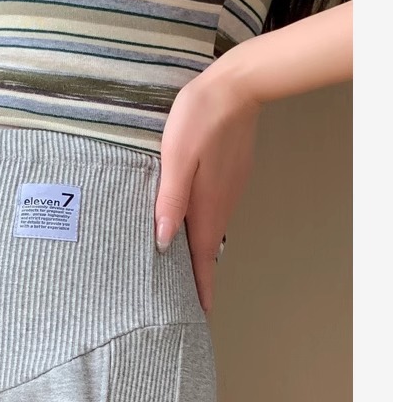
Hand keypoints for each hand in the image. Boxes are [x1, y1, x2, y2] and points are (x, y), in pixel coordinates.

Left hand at [154, 58, 260, 312]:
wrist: (237, 86)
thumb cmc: (200, 118)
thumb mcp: (177, 159)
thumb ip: (170, 200)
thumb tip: (164, 242)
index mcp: (205, 206)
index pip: (203, 258)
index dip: (201, 287)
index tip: (200, 315)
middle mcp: (220, 205)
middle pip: (208, 250)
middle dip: (199, 278)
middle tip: (186, 303)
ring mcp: (227, 191)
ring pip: (210, 232)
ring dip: (199, 255)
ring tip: (184, 273)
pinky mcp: (228, 177)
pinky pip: (213, 213)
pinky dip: (203, 230)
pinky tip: (190, 229)